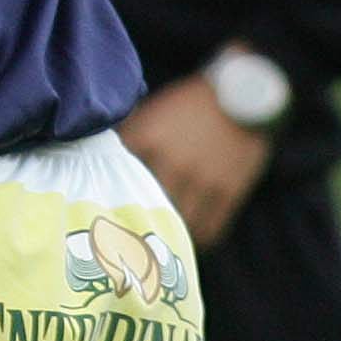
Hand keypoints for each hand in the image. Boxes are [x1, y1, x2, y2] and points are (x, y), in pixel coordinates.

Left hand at [118, 73, 271, 247]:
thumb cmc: (187, 106)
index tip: (104, 212)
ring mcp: (202, 179)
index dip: (109, 196)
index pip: (117, 177)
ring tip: (161, 243)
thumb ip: (129, 138)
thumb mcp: (151, 113)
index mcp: (148, 139)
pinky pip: (210, 228)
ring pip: (178, 224)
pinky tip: (190, 240)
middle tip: (130, 237)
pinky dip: (199, 238)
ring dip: (169, 236)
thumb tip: (101, 158)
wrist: (239, 96)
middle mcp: (173, 162)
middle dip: (137, 222)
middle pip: (146, 207)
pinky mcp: (229, 190)